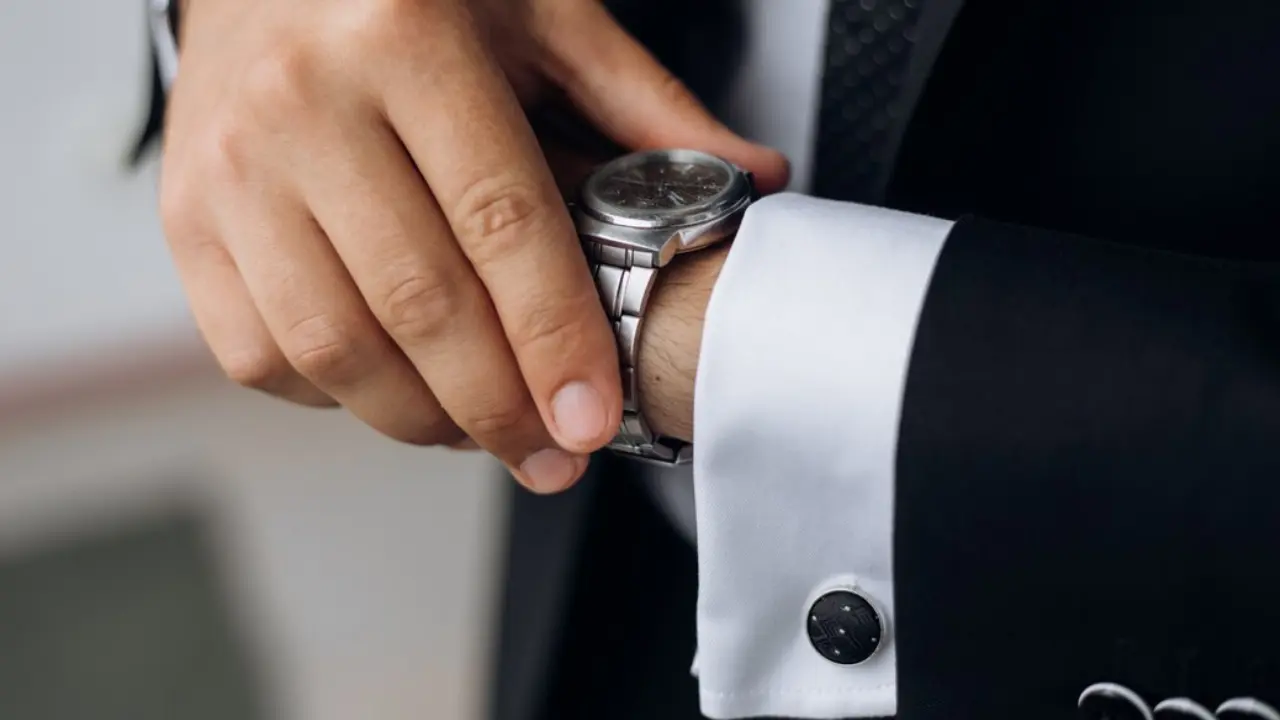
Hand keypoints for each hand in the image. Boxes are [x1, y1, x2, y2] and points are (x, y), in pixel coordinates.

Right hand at [159, 0, 788, 491]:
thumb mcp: (539, 16)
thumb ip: (642, 103)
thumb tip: (755, 176)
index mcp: (406, 39)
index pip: (499, 222)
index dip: (554, 337)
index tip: (593, 419)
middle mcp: (303, 103)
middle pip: (417, 302)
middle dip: (500, 407)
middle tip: (554, 456)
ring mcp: (229, 167)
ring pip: (332, 344)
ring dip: (422, 420)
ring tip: (486, 435)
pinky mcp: (186, 220)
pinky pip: (259, 351)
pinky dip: (337, 399)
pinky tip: (398, 391)